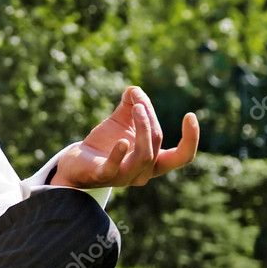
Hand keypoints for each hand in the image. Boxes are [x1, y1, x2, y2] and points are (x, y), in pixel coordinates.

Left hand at [51, 86, 199, 188]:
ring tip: (136, 109)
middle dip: (150, 120)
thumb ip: (131, 105)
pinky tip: (121, 141)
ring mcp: (124, 177)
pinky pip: (114, 168)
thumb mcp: (120, 121)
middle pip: (156, 144)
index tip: (190, 115)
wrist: (75, 162)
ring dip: (143, 129)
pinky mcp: (102, 176)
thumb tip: (135, 90)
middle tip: (140, 102)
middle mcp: (142, 173)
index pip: (182, 157)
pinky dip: (119, 154)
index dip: (191, 139)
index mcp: (153, 162)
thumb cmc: (103, 143)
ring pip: (145, 156)